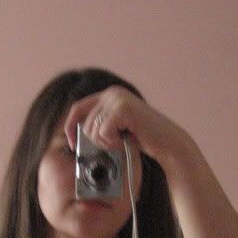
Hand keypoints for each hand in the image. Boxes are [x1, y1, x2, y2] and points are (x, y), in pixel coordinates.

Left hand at [63, 85, 190, 166]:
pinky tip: (127, 140)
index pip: (77, 108)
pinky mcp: (122, 109)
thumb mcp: (116, 128)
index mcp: (109, 94)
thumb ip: (99, 124)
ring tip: (124, 140)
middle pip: (85, 124)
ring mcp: (117, 99)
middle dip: (97, 141)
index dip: (70, 127)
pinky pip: (103, 133)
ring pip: (93, 131)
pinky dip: (113, 143)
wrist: (167, 143)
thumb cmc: (143, 138)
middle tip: (116, 144)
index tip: (72, 145)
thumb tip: (73, 134)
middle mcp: (112, 93)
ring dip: (107, 143)